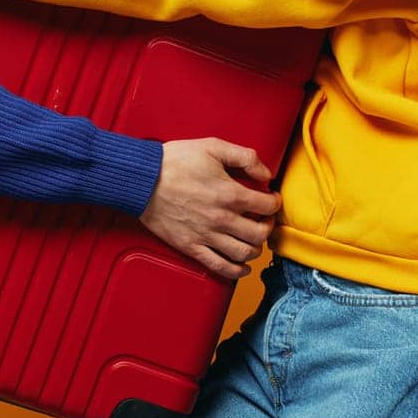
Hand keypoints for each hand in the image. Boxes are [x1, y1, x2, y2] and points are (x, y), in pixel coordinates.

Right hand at [140, 139, 279, 280]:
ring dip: (256, 248)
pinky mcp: (192, 247)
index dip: (274, 202)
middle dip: (267, 226)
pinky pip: (221, 267)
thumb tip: (265, 173)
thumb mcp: (213, 146)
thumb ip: (245, 157)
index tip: (270, 199)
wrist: (142, 180)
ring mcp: (207, 236)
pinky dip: (237, 271)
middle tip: (263, 219)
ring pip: (245, 253)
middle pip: (260, 233)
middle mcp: (222, 219)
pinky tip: (242, 265)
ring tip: (253, 238)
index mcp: (230, 194)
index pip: (267, 206)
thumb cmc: (175, 161)